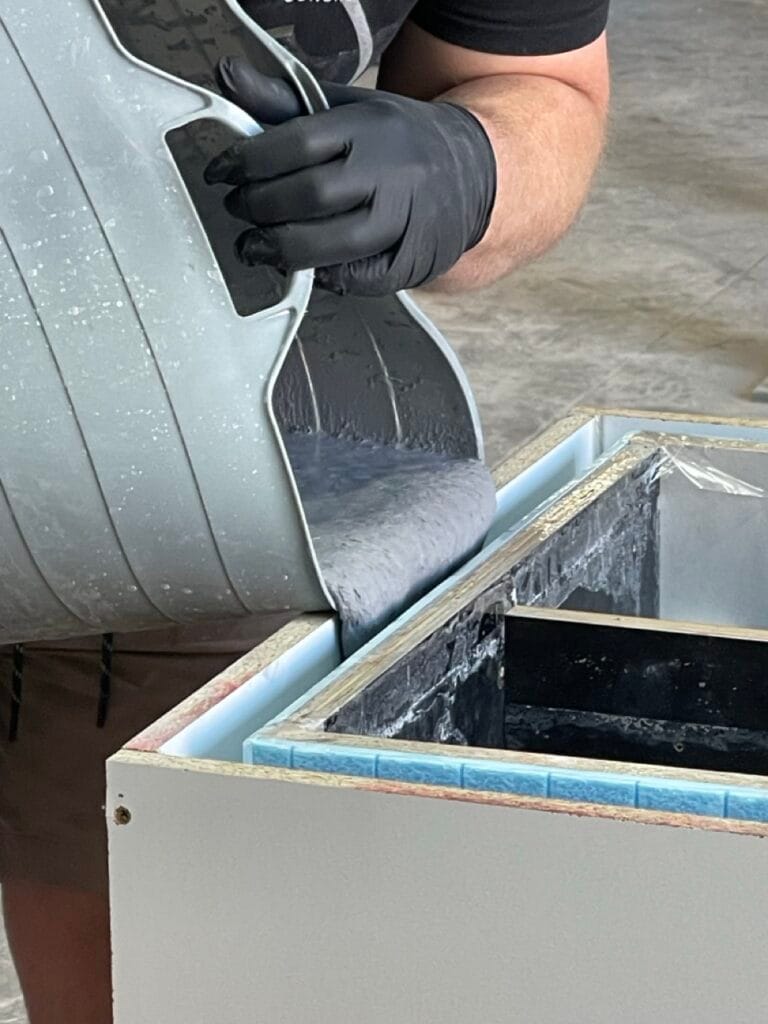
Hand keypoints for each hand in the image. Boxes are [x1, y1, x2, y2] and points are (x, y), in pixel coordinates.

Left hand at [204, 57, 495, 295]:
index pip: (297, 143)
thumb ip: (285, 102)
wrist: (474, 173)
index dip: (248, 162)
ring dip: (283, 250)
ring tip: (255, 247)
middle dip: (260, 207)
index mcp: (371, 126)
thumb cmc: (398, 143)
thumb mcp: (348, 110)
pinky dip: (321, 276)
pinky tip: (301, 266)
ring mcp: (406, 220)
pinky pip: (358, 278)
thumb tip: (229, 78)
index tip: (221, 172)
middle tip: (238, 210)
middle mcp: (393, 171)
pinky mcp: (412, 262)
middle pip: (312, 196)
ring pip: (335, 245)